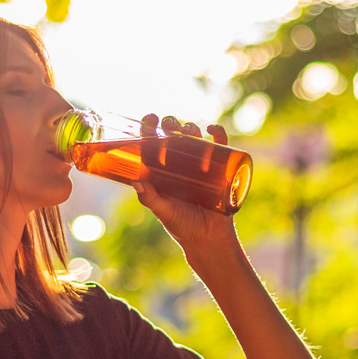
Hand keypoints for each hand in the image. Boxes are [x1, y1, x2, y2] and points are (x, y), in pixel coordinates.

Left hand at [132, 114, 239, 252]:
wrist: (208, 239)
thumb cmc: (182, 226)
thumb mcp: (163, 210)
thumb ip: (150, 198)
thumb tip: (137, 180)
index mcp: (162, 172)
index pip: (153, 144)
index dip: (149, 129)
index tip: (149, 119)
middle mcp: (180, 166)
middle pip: (174, 137)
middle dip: (171, 125)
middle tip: (169, 124)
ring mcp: (200, 166)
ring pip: (195, 138)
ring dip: (190, 127)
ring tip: (188, 129)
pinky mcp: (220, 169)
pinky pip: (221, 147)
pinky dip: (218, 134)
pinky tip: (212, 129)